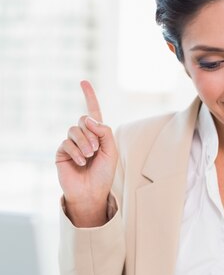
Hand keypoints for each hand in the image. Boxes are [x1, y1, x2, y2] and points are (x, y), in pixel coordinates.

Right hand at [55, 81, 117, 226]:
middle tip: (96, 149)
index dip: (89, 97)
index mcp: (97, 134)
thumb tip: (88, 118)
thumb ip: (105, 132)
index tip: (83, 82)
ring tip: (90, 156)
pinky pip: (67, 143)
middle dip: (92, 133)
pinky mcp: (62, 152)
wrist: (92, 192)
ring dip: (85, 143)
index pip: (93, 112)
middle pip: (83, 119)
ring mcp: (71, 143)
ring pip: (74, 129)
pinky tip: (82, 162)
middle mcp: (83, 136)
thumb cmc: (103, 174)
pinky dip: (77, 152)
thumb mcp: (111, 151)